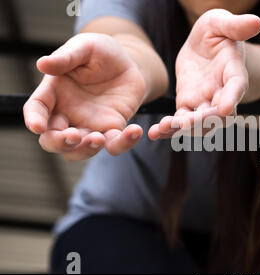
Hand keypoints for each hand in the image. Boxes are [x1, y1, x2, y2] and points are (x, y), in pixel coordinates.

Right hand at [23, 33, 146, 160]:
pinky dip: (124, 143)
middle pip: (52, 139)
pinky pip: (115, 144)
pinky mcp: (112, 129)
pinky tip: (135, 130)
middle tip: (73, 136)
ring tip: (99, 138)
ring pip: (79, 150)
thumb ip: (66, 58)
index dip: (33, 119)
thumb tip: (42, 64)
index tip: (37, 127)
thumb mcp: (84, 48)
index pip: (36, 110)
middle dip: (58, 143)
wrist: (129, 62)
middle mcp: (67, 114)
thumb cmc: (101, 52)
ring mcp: (89, 125)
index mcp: (54, 93)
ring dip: (86, 150)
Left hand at [148, 9, 259, 138]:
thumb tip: (257, 22)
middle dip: (203, 120)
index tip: (225, 108)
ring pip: (199, 122)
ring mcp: (206, 101)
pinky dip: (169, 128)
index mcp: (234, 72)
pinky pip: (180, 120)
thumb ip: (236, 26)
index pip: (236, 87)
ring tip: (166, 127)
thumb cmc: (216, 31)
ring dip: (184, 128)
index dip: (231, 98)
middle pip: (218, 114)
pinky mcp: (188, 104)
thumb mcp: (221, 23)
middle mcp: (223, 93)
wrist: (203, 43)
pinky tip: (154, 133)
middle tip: (186, 123)